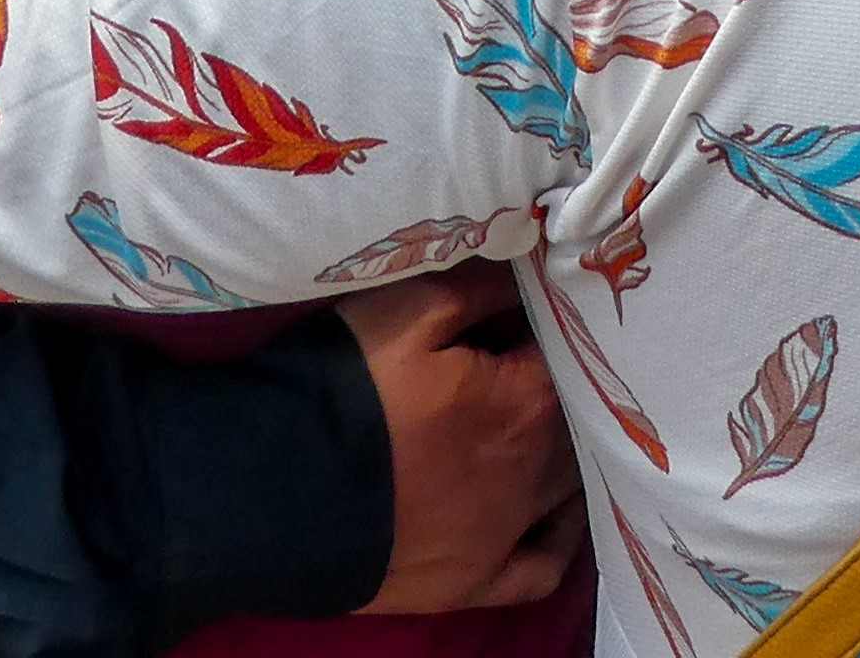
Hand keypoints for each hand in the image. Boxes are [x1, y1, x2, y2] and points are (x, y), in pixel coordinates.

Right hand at [343, 274, 579, 615]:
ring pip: (569, 489)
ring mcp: (509, 535)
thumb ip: (479, 290)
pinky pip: (545, 568)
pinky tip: (553, 517)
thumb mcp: (408, 311)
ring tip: (541, 431)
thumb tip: (529, 274)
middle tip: (526, 370)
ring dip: (566, 455)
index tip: (527, 316)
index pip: (568, 356)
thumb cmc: (351, 389)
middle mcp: (538, 471)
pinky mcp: (476, 584)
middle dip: (559, 393)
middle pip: (576, 425)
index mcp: (529, 400)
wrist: (284, 492)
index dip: (550, 331)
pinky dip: (558, 539)